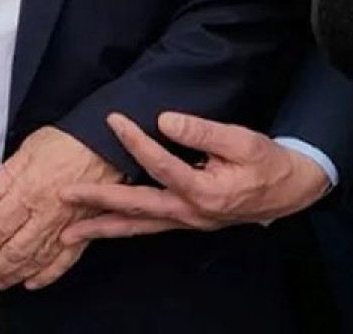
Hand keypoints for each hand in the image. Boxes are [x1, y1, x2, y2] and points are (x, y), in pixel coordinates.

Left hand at [0, 126, 121, 291]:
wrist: (106, 146)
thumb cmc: (69, 143)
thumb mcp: (29, 150)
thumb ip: (4, 176)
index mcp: (28, 193)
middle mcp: (46, 215)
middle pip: (13, 252)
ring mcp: (65, 227)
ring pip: (35, 261)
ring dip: (13, 276)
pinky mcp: (83, 232)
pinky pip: (63, 261)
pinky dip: (46, 276)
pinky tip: (32, 282)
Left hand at [61, 113, 329, 241]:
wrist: (289, 190)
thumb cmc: (266, 162)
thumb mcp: (242, 140)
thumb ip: (202, 131)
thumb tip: (165, 120)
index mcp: (205, 191)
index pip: (160, 165)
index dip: (134, 141)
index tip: (112, 119)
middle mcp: (191, 212)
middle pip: (136, 208)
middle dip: (97, 202)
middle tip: (63, 196)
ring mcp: (188, 222)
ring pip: (138, 226)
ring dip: (102, 228)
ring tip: (67, 232)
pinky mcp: (187, 221)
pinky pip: (148, 227)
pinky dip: (122, 227)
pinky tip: (102, 225)